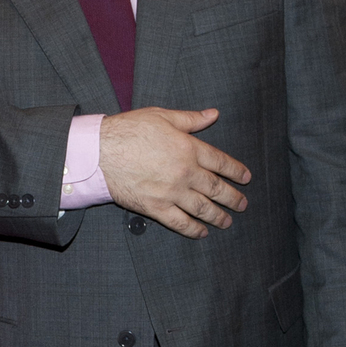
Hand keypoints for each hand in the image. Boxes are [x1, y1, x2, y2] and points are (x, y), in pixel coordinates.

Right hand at [99, 106, 249, 237]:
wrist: (99, 152)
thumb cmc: (129, 130)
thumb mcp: (162, 116)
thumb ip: (191, 119)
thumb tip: (214, 114)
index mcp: (189, 148)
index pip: (221, 162)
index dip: (236, 171)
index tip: (246, 178)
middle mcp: (185, 172)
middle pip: (216, 188)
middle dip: (233, 198)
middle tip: (243, 204)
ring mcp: (171, 192)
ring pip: (203, 208)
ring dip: (218, 216)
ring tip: (228, 222)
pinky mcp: (155, 207)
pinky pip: (180, 222)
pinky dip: (193, 229)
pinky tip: (202, 232)